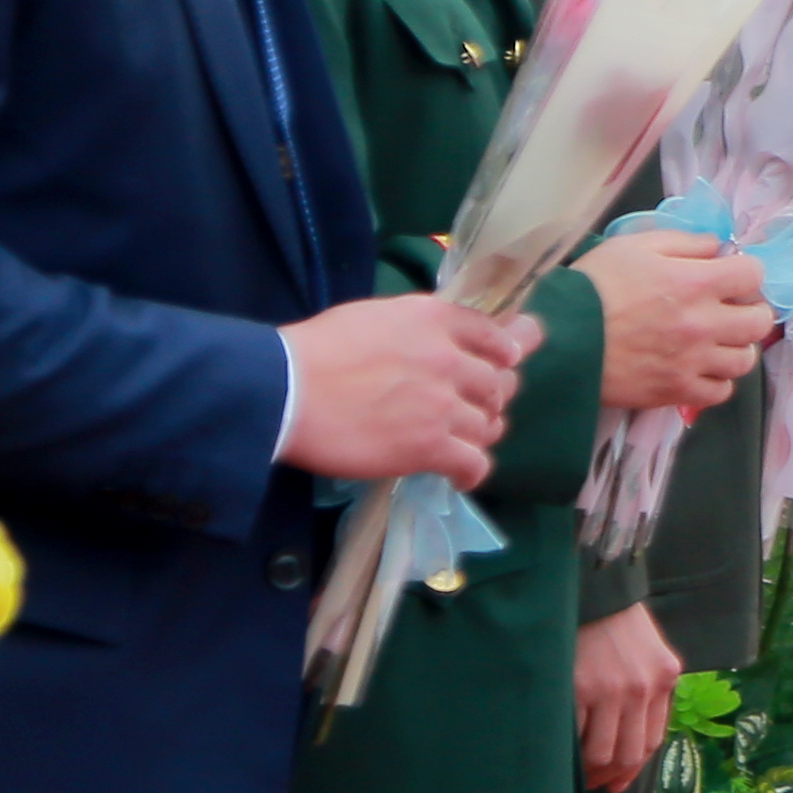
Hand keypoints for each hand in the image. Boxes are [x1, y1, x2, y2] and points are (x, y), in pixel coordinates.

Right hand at [276, 296, 535, 487]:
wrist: (286, 390)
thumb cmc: (316, 350)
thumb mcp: (375, 316)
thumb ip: (416, 326)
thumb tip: (433, 339)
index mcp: (435, 319)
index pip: (494, 335)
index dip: (507, 351)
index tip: (507, 362)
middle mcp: (449, 358)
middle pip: (499, 383)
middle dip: (492, 398)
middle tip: (476, 410)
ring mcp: (443, 405)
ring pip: (489, 424)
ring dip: (479, 434)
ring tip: (462, 442)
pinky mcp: (430, 446)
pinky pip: (474, 463)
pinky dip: (471, 472)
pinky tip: (459, 476)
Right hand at [570, 605, 679, 792]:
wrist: (593, 589)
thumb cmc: (618, 621)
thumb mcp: (651, 652)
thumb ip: (649, 691)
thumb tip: (632, 741)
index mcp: (664, 679)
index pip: (651, 741)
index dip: (632, 769)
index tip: (617, 782)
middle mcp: (642, 688)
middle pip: (628, 754)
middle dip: (610, 777)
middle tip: (593, 783)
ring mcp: (610, 689)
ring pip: (601, 752)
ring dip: (587, 770)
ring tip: (574, 770)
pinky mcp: (579, 686)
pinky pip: (575, 733)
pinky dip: (568, 747)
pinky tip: (560, 748)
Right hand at [581, 229, 775, 417]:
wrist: (559, 339)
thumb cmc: (594, 285)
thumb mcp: (634, 245)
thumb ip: (683, 242)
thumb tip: (718, 248)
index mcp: (695, 282)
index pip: (754, 274)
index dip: (745, 271)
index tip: (730, 275)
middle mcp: (703, 324)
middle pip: (760, 321)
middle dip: (750, 310)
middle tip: (729, 308)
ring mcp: (692, 362)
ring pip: (745, 360)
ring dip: (736, 347)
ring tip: (715, 341)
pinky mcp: (676, 392)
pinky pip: (720, 392)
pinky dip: (716, 380)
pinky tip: (699, 367)